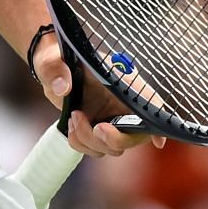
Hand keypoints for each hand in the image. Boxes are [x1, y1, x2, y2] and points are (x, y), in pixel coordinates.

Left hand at [31, 30, 164, 157]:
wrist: (50, 70)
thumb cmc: (57, 59)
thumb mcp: (52, 60)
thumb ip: (56, 70)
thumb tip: (62, 88)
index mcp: (120, 81)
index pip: (148, 101)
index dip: (157, 120)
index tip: (157, 139)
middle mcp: (121, 103)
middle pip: (134, 135)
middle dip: (114, 138)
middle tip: (96, 128)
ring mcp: (111, 119)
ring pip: (112, 147)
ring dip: (89, 140)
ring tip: (74, 116)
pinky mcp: (98, 130)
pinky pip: (96, 150)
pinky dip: (81, 144)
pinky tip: (71, 126)